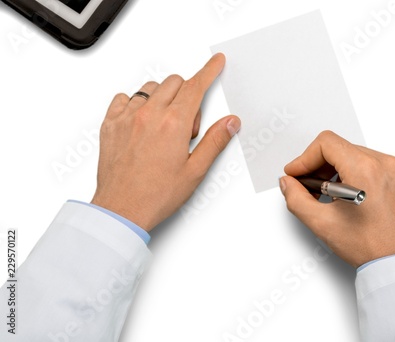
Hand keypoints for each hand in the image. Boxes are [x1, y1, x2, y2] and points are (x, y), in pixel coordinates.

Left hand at [91, 54, 239, 231]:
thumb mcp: (195, 171)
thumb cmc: (155, 194)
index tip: (216, 62)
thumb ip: (214, 141)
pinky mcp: (110, 124)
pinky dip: (136, 103)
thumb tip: (230, 122)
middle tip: (186, 127)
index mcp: (173, 124)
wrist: (121, 209)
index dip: (210, 71)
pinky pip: (124, 98)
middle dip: (187, 95)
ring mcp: (127, 117)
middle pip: (175, 83)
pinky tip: (141, 124)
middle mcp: (149, 115)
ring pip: (150, 88)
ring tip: (164, 128)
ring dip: (163, 98)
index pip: (196, 86)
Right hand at [279, 131, 394, 267]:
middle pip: (340, 148)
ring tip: (331, 196)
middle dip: (319, 166)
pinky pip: (374, 165)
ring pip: (356, 155)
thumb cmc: (370, 247)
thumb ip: (297, 199)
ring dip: (337, 171)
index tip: (297, 174)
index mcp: (366, 170)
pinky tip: (350, 197)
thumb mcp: (322, 223)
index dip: (305, 158)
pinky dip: (357, 175)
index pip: (326, 143)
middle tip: (309, 188)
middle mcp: (386, 164)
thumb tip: (288, 183)